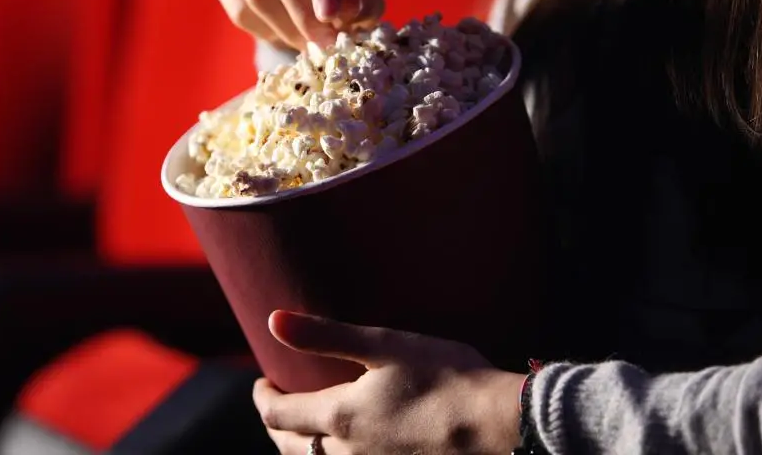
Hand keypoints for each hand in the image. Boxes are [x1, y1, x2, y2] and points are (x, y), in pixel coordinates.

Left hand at [253, 311, 523, 454]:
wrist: (500, 427)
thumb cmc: (446, 378)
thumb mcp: (384, 346)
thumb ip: (325, 335)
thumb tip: (273, 321)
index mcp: (339, 417)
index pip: (278, 415)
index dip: (262, 398)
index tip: (261, 382)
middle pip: (292, 450)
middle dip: (278, 428)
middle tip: (276, 409)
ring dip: (303, 451)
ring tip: (307, 434)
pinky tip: (352, 451)